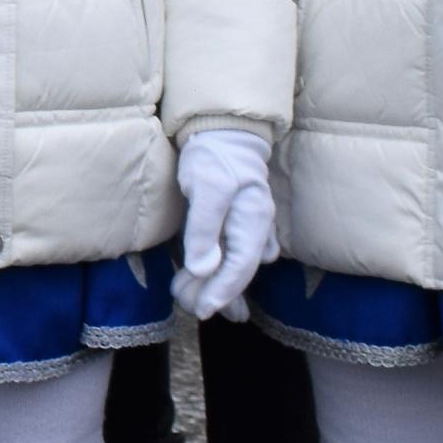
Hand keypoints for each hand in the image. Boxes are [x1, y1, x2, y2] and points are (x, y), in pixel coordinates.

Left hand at [169, 126, 277, 319]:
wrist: (222, 132)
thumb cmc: (213, 155)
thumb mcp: (205, 187)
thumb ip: (203, 228)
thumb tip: (203, 269)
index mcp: (253, 221)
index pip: (240, 268)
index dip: (221, 292)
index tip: (202, 310)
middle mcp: (257, 230)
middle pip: (237, 273)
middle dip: (212, 292)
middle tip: (185, 302)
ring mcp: (251, 229)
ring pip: (237, 269)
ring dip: (216, 288)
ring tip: (190, 300)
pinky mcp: (239, 227)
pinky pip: (235, 260)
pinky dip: (225, 278)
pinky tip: (217, 294)